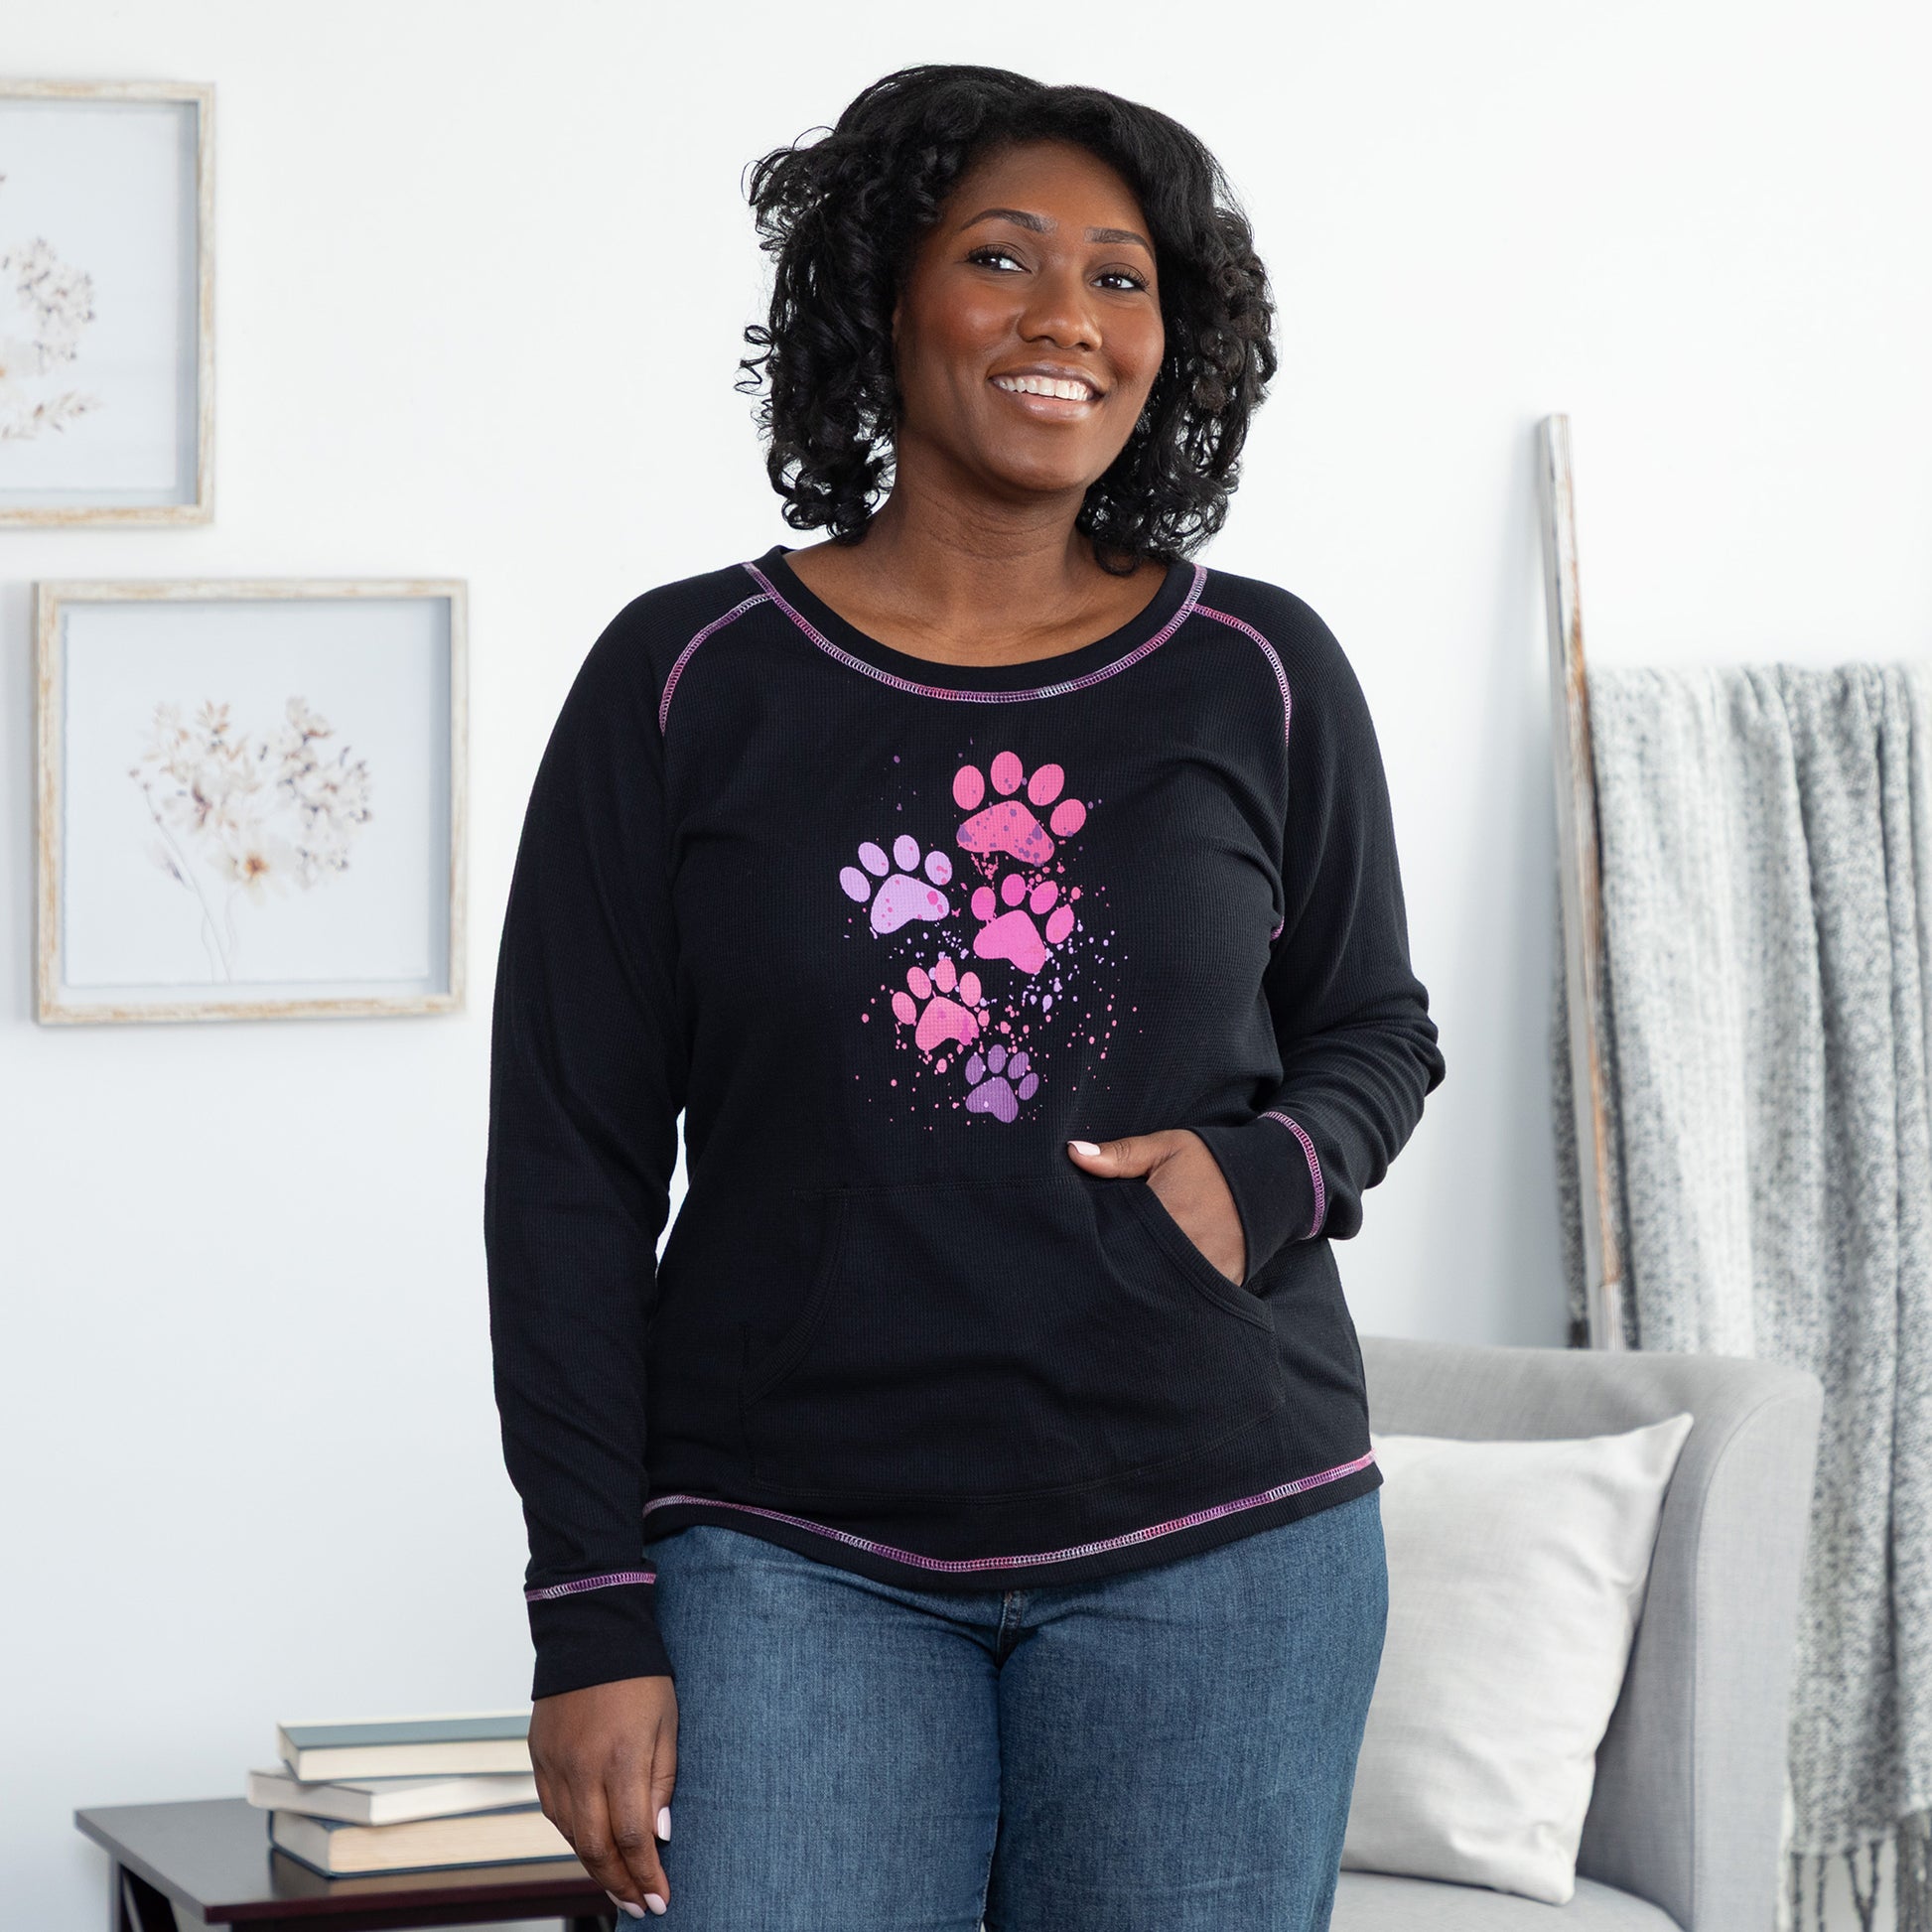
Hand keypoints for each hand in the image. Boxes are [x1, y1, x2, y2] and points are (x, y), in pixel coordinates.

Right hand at [530, 1675, 677, 1917]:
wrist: (590, 1632)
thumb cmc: (640, 1675)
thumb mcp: (669, 1722)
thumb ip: (663, 1779)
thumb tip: (661, 1835)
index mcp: (621, 1758)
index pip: (633, 1837)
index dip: (647, 1874)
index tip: (661, 1899)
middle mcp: (582, 1769)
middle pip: (597, 1848)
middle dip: (621, 1884)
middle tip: (641, 1907)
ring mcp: (555, 1765)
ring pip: (572, 1835)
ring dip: (595, 1867)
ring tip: (619, 1887)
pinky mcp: (539, 1759)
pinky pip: (554, 1812)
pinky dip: (573, 1836)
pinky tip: (591, 1847)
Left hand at [1066, 1128, 1246, 1285]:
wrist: (1272, 1178)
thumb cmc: (1212, 1161)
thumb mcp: (1166, 1147)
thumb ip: (1120, 1154)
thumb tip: (1072, 1153)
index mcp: (1164, 1212)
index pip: (1116, 1240)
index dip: (1098, 1247)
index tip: (1080, 1250)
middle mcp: (1185, 1246)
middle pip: (1136, 1271)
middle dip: (1118, 1272)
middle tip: (1093, 1278)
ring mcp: (1206, 1270)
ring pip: (1162, 1290)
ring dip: (1144, 1288)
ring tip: (1124, 1287)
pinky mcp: (1223, 1284)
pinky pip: (1190, 1300)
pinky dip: (1173, 1297)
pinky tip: (1156, 1295)